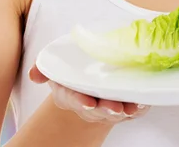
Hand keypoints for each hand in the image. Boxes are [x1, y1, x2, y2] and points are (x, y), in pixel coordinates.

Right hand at [29, 64, 150, 123]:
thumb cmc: (72, 75)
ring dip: (125, 110)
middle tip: (116, 108)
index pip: (75, 100)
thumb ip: (44, 69)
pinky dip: (139, 108)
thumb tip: (34, 74)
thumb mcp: (56, 70)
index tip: (88, 102)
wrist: (86, 88)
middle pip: (99, 110)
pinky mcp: (124, 103)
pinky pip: (133, 109)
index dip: (81, 102)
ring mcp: (108, 105)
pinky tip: (144, 103)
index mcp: (73, 94)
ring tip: (132, 107)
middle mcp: (91, 103)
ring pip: (117, 111)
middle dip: (107, 110)